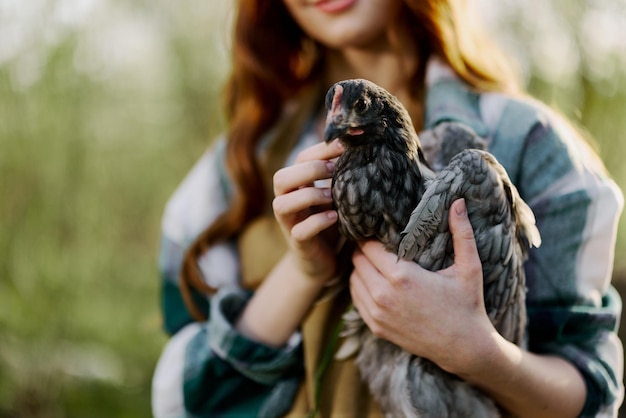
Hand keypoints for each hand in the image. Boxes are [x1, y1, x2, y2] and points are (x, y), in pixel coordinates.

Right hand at [272, 139, 343, 283]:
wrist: (324, 261)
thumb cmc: (331, 221)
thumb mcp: (336, 194)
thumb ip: (340, 175)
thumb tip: (364, 147)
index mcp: (297, 185)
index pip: (300, 159)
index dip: (320, 151)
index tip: (344, 146)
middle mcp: (287, 201)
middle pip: (281, 178)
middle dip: (309, 170)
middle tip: (335, 170)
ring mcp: (289, 223)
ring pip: (282, 204)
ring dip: (309, 196)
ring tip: (333, 196)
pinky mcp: (298, 243)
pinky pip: (299, 231)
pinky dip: (317, 222)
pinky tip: (335, 217)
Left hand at [349, 198, 495, 374]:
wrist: (465, 348)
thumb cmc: (468, 305)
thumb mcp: (469, 268)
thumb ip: (462, 233)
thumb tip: (458, 201)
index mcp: (402, 277)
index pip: (368, 246)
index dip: (371, 236)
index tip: (378, 229)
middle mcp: (383, 295)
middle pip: (357, 260)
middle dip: (364, 250)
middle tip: (376, 243)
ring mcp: (377, 314)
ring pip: (353, 279)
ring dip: (360, 268)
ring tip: (375, 260)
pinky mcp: (376, 327)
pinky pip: (356, 299)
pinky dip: (361, 287)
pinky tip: (375, 281)